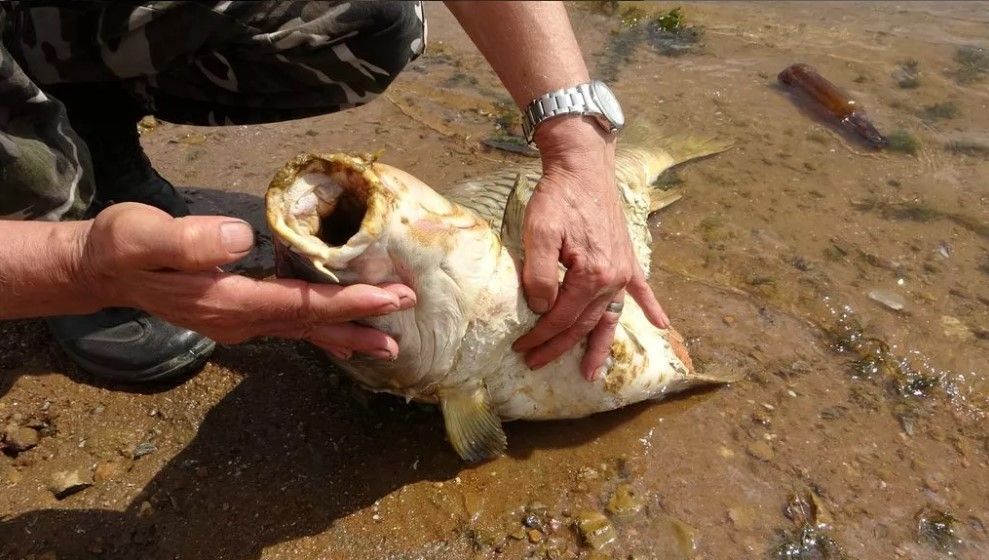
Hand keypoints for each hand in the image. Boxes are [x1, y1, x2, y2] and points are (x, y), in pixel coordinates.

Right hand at [76, 203, 414, 358]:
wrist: (101, 269)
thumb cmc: (122, 247)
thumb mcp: (144, 236)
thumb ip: (189, 241)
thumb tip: (239, 238)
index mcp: (226, 301)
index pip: (299, 305)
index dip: (347, 302)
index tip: (388, 297)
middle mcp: (239, 320)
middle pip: (310, 325)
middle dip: (359, 322)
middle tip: (404, 321)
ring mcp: (238, 322)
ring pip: (303, 331)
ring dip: (346, 334)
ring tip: (388, 344)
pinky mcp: (237, 314)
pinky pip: (290, 326)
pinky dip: (321, 329)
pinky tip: (340, 335)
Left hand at [512, 117, 668, 379]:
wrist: (583, 165)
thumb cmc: (557, 196)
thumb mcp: (539, 232)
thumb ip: (540, 274)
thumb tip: (543, 308)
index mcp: (592, 274)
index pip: (562, 317)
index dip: (540, 336)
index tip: (521, 347)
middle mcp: (613, 277)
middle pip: (583, 323)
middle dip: (558, 346)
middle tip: (535, 362)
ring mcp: (623, 269)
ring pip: (609, 316)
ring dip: (600, 344)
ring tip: (592, 372)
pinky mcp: (626, 257)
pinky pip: (640, 289)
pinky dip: (650, 307)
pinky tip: (661, 325)